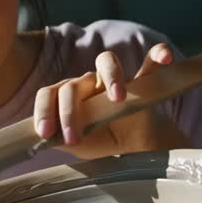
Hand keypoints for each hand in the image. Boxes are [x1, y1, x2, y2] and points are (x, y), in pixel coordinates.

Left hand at [33, 43, 190, 160]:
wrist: (135, 147)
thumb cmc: (101, 141)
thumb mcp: (76, 145)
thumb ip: (57, 139)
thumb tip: (37, 139)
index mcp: (68, 96)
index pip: (50, 93)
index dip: (44, 110)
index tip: (45, 133)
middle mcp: (88, 83)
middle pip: (73, 84)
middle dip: (70, 110)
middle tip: (74, 136)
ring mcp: (114, 80)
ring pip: (106, 62)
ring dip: (110, 76)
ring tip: (117, 98)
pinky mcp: (143, 81)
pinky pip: (151, 62)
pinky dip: (158, 55)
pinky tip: (164, 56)